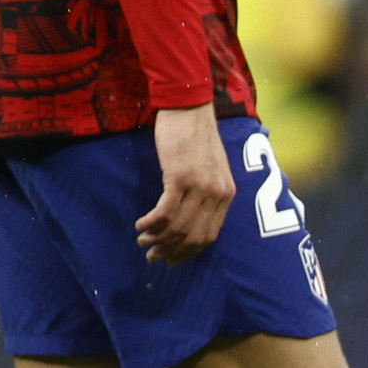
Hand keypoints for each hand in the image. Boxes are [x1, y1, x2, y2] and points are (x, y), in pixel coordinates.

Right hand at [136, 102, 234, 265]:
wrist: (189, 107)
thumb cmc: (195, 134)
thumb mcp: (210, 166)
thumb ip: (206, 190)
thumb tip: (191, 213)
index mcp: (226, 194)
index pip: (210, 236)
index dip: (189, 253)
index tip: (172, 260)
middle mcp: (217, 194)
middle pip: (193, 236)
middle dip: (171, 251)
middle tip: (152, 257)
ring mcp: (199, 186)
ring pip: (178, 227)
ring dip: (157, 239)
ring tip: (142, 242)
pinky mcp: (179, 176)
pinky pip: (165, 211)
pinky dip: (151, 223)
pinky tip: (140, 224)